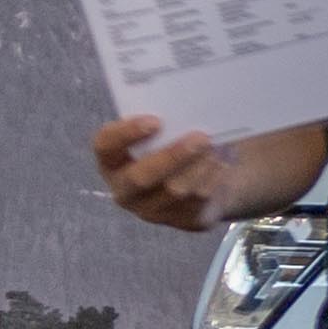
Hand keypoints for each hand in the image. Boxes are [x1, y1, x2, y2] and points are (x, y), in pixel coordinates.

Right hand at [92, 114, 234, 232]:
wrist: (203, 174)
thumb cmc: (173, 141)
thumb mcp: (163, 129)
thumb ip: (164, 120)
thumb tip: (187, 108)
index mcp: (112, 160)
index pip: (106, 146)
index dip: (126, 133)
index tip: (156, 121)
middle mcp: (125, 189)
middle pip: (140, 177)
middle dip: (172, 156)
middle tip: (200, 137)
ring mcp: (152, 210)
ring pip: (175, 191)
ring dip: (198, 167)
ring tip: (215, 148)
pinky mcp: (182, 220)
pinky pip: (197, 202)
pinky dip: (212, 179)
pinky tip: (222, 164)